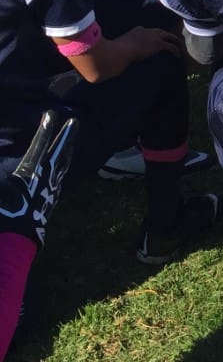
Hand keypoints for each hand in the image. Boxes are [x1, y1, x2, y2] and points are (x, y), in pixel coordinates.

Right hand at [0, 111, 76, 246]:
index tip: (52, 115)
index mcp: (29, 173)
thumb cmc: (1, 215)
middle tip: (75, 121)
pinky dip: (61, 170)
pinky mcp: (49, 203)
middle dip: (67, 136)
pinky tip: (61, 170)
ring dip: (66, 153)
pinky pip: (58, 181)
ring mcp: (50, 192)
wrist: (10, 246)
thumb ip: (4, 173)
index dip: (47, 129)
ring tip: (71, 143)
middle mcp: (44, 180)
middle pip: (59, 153)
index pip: (40, 145)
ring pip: (62, 167)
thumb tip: (11, 175)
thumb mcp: (0, 188)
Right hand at [119, 26, 183, 61]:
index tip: (151, 37)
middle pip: (159, 30)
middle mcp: (146, 31)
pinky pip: (170, 46)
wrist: (122, 50)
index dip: (149, 33)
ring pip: (168, 36)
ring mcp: (153, 36)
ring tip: (178, 44)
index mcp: (136, 30)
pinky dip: (175, 50)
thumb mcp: (118, 47)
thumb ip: (120, 48)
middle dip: (164, 33)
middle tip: (169, 37)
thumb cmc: (116, 51)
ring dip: (174, 39)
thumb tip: (116, 55)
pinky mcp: (159, 44)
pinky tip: (179, 55)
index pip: (144, 30)